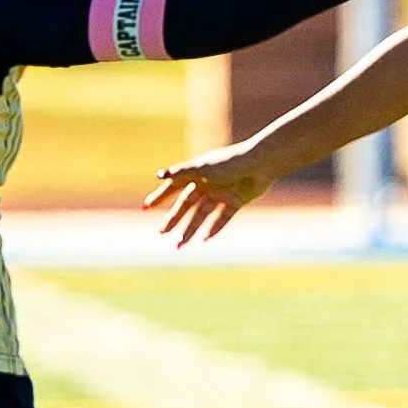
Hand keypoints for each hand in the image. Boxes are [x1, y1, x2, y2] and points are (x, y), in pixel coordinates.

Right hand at [143, 143, 273, 247]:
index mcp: (197, 172)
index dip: (160, 196)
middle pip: (187, 204)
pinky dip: (214, 228)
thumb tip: (158, 174)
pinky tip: (204, 240)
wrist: (261, 164)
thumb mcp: (203, 168)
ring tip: (179, 245)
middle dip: (173, 218)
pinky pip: (222, 218)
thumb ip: (181, 172)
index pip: (174, 186)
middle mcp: (208, 183)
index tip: (145, 207)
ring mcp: (221, 193)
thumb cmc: (231, 162)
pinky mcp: (235, 201)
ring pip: (202, 215)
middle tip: (161, 233)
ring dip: (190, 229)